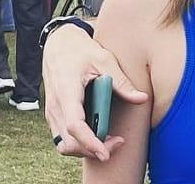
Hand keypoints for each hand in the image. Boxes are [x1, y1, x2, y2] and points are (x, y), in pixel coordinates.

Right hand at [43, 24, 147, 159]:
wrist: (59, 44)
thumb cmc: (82, 50)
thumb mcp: (104, 60)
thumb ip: (121, 82)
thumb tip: (142, 98)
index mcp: (67, 91)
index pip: (75, 125)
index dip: (90, 142)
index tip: (106, 151)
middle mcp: (55, 106)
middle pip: (69, 142)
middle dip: (92, 149)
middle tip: (118, 143)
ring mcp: (52, 112)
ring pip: (64, 144)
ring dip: (86, 149)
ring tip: (111, 141)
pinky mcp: (55, 115)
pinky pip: (63, 138)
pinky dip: (80, 143)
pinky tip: (99, 135)